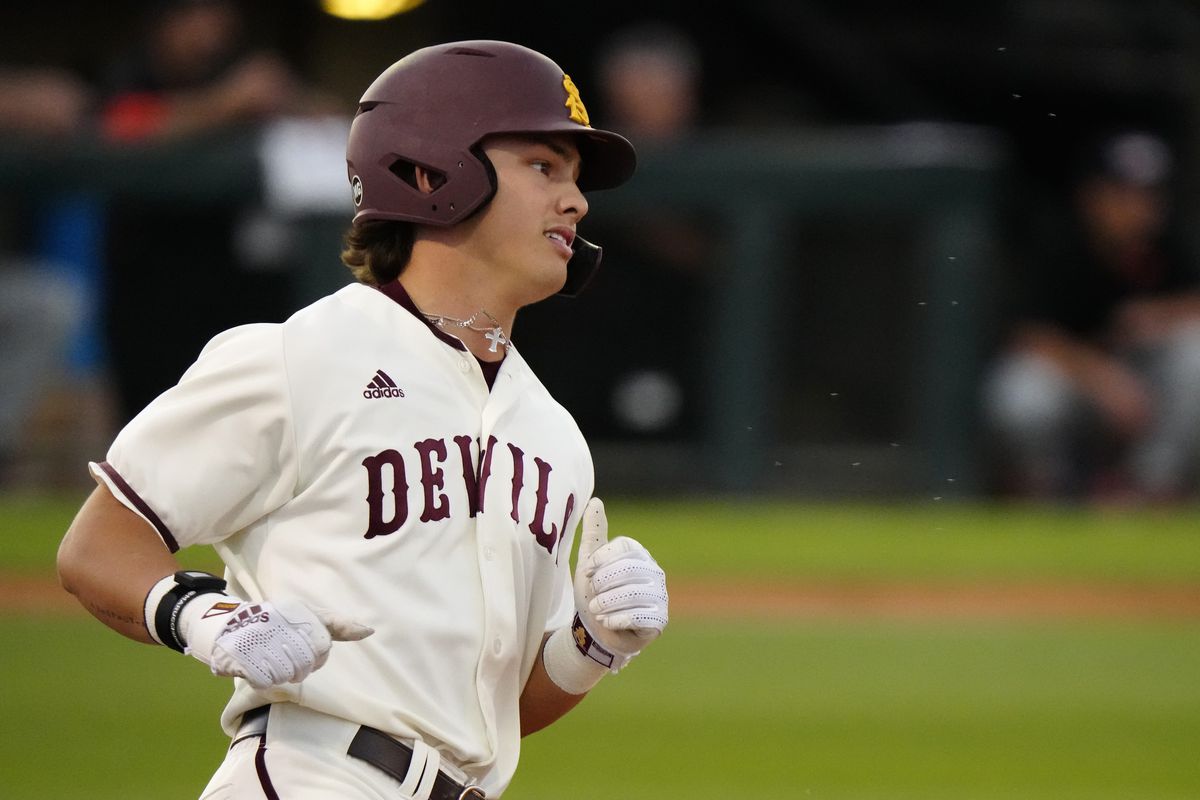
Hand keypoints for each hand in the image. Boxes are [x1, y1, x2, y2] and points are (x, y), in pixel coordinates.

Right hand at [181, 596, 372, 688]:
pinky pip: (266, 680)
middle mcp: (279, 622)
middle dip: (300, 666)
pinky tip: (258, 665)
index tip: (307, 649)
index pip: (323, 646)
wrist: (229, 626)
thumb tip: (369, 631)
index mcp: (298, 611)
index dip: (317, 655)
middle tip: (287, 655)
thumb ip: (338, 625)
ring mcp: (259, 639)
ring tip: (271, 658)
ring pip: (287, 674)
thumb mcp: (310, 617)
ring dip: (282, 673)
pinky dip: (264, 679)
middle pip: (306, 664)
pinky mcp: (241, 657)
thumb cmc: (279, 622)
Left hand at [574, 498, 667, 666]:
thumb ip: (594, 533)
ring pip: (634, 593)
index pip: (624, 549)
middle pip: (628, 570)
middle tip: (593, 598)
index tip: (589, 572)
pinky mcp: (660, 620)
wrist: (594, 632)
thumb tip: (596, 501)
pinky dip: (617, 619)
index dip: (602, 560)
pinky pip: (641, 615)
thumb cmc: (593, 593)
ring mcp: (659, 596)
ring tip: (598, 610)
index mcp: (638, 555)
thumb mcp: (588, 562)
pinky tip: (607, 622)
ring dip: (607, 604)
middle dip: (603, 586)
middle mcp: (654, 572)